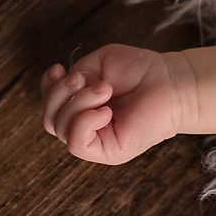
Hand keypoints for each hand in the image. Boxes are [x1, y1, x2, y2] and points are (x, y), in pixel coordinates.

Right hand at [39, 45, 183, 164]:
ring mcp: (96, 139)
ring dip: (78, 103)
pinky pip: (77, 144)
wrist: (169, 81)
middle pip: (49, 119)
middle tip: (83, 79)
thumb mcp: (98, 64)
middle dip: (60, 94)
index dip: (47, 88)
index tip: (58, 69)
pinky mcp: (108, 151)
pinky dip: (84, 121)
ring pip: (61, 129)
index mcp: (81, 105)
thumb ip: (76, 76)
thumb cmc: (139, 70)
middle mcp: (85, 124)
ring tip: (103, 90)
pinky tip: (105, 110)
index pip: (49, 105)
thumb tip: (65, 91)